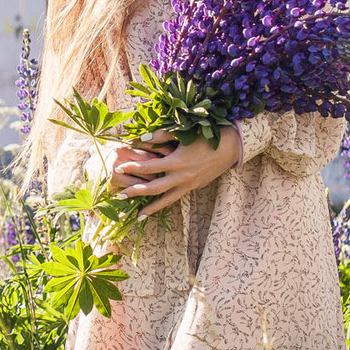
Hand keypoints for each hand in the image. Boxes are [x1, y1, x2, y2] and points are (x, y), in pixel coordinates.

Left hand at [107, 126, 240, 217]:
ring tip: (138, 216)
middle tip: (120, 195)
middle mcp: (182, 176)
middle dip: (135, 192)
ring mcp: (189, 185)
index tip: (119, 167)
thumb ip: (160, 137)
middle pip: (154, 188)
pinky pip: (176, 197)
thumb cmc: (205, 136)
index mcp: (177, 161)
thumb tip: (141, 139)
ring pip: (166, 200)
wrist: (230, 147)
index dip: (132, 167)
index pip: (149, 167)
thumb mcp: (182, 134)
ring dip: (151, 208)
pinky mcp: (195, 187)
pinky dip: (165, 203)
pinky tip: (156, 207)